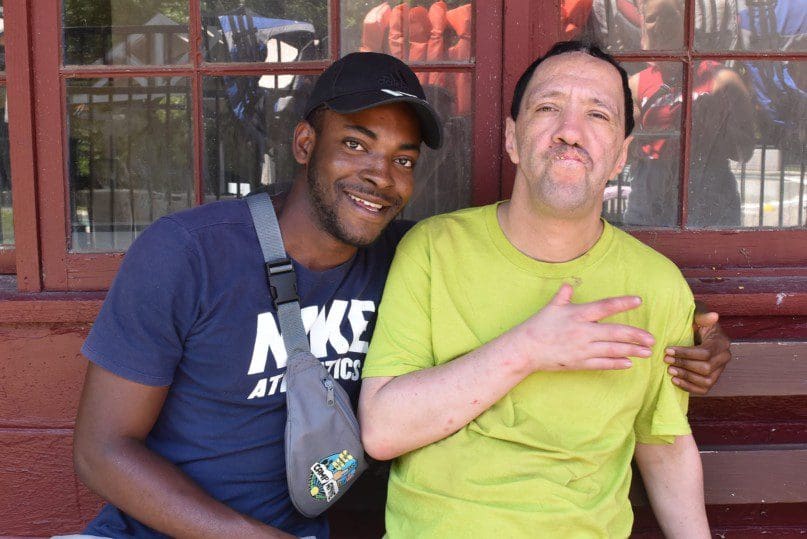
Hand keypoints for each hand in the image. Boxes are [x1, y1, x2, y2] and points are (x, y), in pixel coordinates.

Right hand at [514, 284, 655, 372]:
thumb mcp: (551, 307)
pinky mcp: (579, 363)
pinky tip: (628, 363)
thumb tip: (569, 284)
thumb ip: (563, 296)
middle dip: (635, 335)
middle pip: (615, 332)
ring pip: (612, 349)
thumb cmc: (537, 326)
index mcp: (577, 314)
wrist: (525, 349)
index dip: (623, 303)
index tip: (638, 300)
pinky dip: (616, 363)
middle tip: (651, 338)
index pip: (605, 307)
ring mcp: (582, 349)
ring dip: (631, 350)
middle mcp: (583, 331)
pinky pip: (602, 364)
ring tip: (646, 352)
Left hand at [663, 307, 731, 394]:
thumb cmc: (694, 321)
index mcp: (721, 342)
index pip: (705, 353)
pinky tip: (674, 381)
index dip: (685, 353)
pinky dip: (689, 387)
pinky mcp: (712, 379)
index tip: (667, 350)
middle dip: (683, 365)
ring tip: (670, 370)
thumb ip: (702, 315)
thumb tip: (713, 316)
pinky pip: (704, 389)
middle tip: (666, 360)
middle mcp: (724, 357)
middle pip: (705, 368)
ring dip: (686, 377)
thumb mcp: (697, 314)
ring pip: (706, 381)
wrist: (695, 330)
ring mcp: (720, 370)